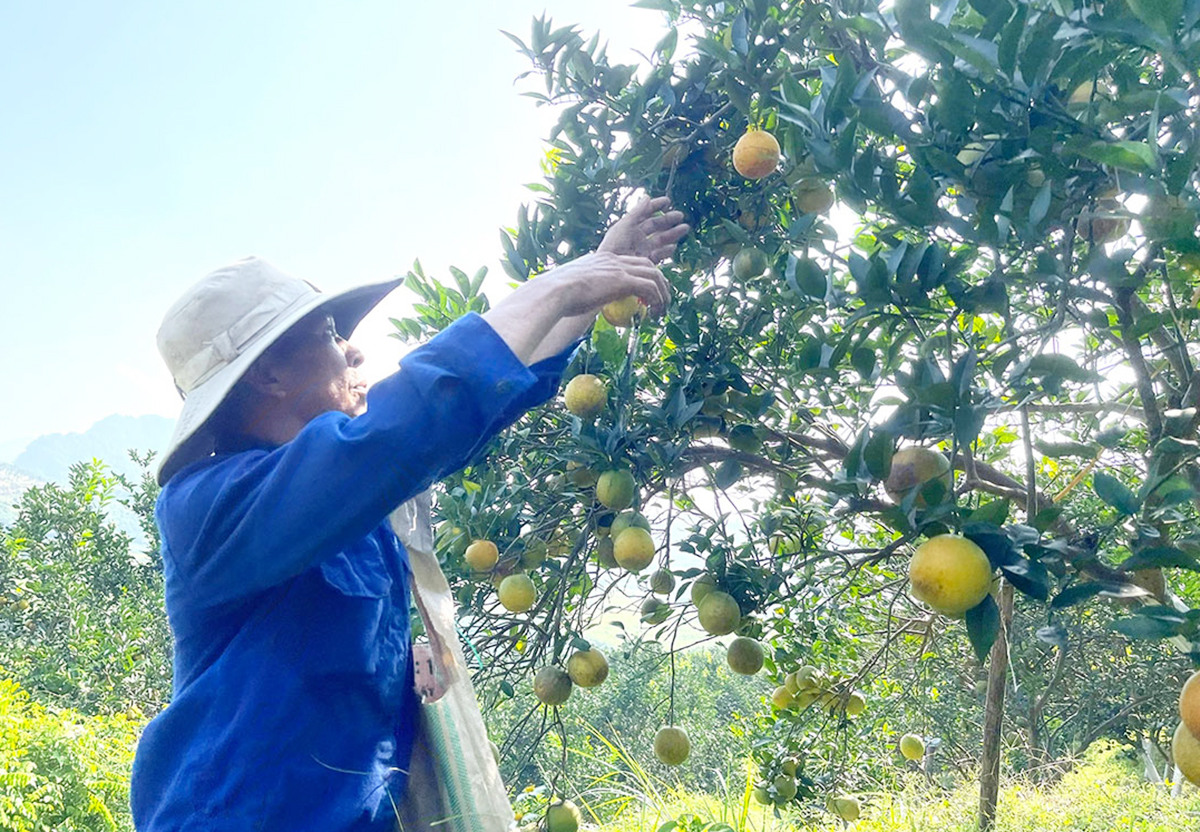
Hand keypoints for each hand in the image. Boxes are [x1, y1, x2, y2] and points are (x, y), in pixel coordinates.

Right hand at [545, 252, 670, 318]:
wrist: (554, 291)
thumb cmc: (557, 294)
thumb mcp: (574, 288)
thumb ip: (584, 290)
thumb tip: (581, 303)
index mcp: (602, 258)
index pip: (630, 262)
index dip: (643, 274)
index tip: (647, 290)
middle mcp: (613, 260)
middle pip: (648, 265)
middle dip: (660, 281)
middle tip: (663, 298)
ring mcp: (619, 269)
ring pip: (654, 275)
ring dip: (663, 293)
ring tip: (663, 310)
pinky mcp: (623, 281)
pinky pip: (649, 288)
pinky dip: (657, 300)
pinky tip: (655, 312)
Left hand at [598, 196, 689, 263]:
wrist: (610, 271)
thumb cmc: (613, 246)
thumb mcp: (625, 226)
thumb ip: (637, 211)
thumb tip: (647, 195)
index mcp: (631, 226)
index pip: (645, 213)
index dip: (656, 206)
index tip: (668, 201)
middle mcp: (637, 237)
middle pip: (656, 226)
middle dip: (669, 220)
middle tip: (681, 216)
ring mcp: (642, 249)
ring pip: (661, 239)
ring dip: (673, 233)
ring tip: (685, 228)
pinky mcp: (646, 262)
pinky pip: (659, 255)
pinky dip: (666, 250)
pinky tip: (673, 246)